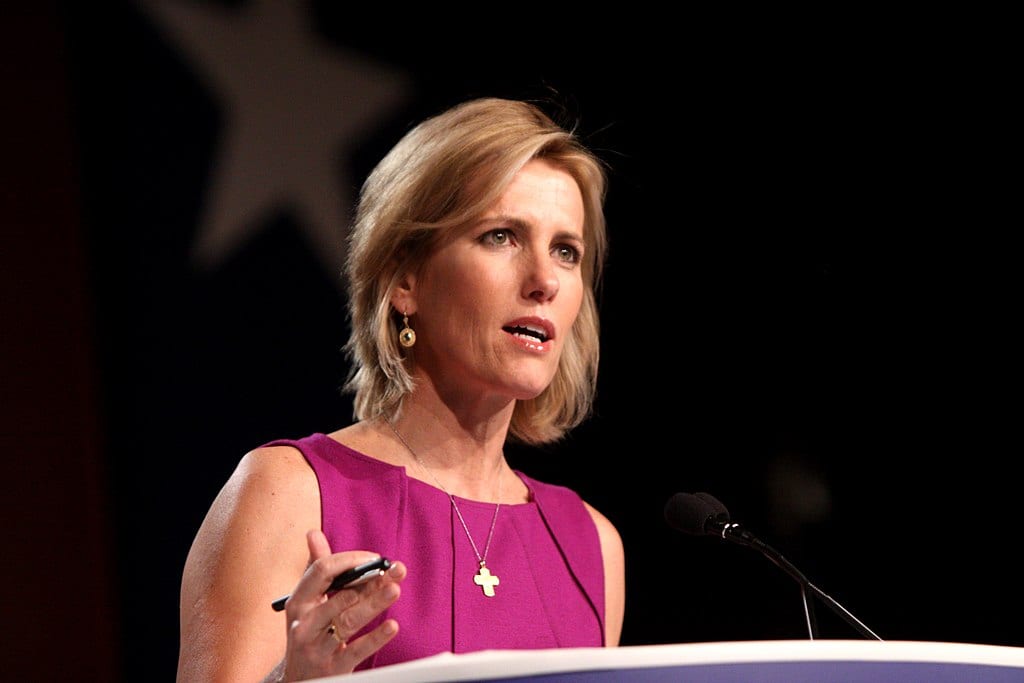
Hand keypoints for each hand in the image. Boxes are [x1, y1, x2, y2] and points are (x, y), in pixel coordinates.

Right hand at [279, 530, 404, 679]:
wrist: (299, 680)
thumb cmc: (309, 631)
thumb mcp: (307, 602)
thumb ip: (317, 570)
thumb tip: (313, 533)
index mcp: (298, 601)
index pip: (322, 571)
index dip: (350, 561)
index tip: (375, 559)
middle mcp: (304, 623)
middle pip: (339, 596)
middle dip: (369, 581)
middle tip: (394, 571)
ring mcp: (316, 646)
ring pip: (348, 621)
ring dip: (374, 604)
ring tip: (394, 590)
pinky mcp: (332, 668)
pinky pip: (355, 651)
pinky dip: (375, 638)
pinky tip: (392, 626)